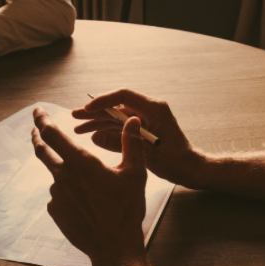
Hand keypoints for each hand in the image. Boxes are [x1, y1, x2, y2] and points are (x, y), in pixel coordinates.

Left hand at [31, 107, 147, 265]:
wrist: (114, 246)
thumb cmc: (126, 210)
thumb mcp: (134, 173)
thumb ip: (131, 143)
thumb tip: (132, 120)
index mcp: (81, 163)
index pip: (53, 134)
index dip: (42, 120)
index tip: (37, 111)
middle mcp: (63, 176)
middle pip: (42, 151)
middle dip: (37, 137)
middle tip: (35, 129)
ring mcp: (56, 195)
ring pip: (56, 175)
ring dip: (64, 172)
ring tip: (89, 187)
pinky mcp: (55, 211)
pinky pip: (59, 195)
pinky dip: (68, 192)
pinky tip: (85, 203)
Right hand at [73, 89, 207, 187]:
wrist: (189, 169)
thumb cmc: (175, 160)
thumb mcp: (146, 152)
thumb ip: (120, 143)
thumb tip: (95, 136)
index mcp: (154, 109)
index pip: (124, 96)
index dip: (103, 101)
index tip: (87, 109)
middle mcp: (148, 110)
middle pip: (117, 106)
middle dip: (95, 112)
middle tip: (75, 116)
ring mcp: (145, 120)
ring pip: (116, 118)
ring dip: (98, 122)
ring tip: (78, 127)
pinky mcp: (142, 130)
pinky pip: (121, 128)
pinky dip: (107, 131)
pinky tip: (92, 135)